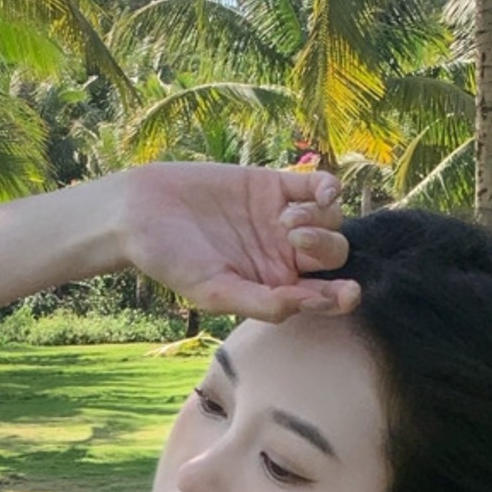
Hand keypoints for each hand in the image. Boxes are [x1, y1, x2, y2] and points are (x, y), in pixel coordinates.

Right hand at [115, 161, 360, 322]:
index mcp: (274, 288)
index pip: (322, 296)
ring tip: (283, 220)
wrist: (142, 212)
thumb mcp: (216, 291)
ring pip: (331, 222)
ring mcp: (282, 220)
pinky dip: (328, 189)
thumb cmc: (172, 261)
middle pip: (333, 257)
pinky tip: (322, 193)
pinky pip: (319, 187)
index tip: (349, 292)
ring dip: (320, 221)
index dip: (342, 297)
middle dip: (325, 250)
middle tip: (293, 240)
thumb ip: (263, 303)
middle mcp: (283, 256)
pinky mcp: (275, 186)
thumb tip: (309, 305)